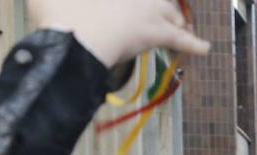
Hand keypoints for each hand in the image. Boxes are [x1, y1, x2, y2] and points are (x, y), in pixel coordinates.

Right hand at [29, 0, 210, 68]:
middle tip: (155, 11)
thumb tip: (52, 1)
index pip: (135, 1)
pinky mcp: (157, 31)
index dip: (129, 7)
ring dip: (174, 17)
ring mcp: (148, 6)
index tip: (120, 9)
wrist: (74, 37)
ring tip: (178, 24)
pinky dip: (194, 44)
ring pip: (170, 10)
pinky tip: (204, 48)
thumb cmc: (58, 11)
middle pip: (155, 0)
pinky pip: (182, 38)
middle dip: (156, 5)